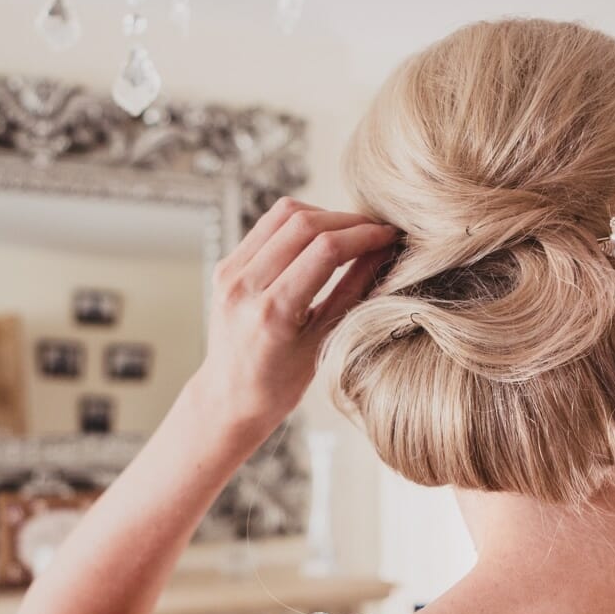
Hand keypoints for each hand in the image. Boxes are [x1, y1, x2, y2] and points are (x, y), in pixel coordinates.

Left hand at [192, 196, 397, 434]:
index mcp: (272, 312)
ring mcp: (229, 273)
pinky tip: (318, 239)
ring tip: (349, 232)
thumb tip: (384, 250)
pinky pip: (266, 227)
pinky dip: (297, 224)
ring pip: (283, 215)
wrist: (229, 399)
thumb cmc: (280, 384)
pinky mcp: (225, 267)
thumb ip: (353, 291)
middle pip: (303, 223)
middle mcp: (244, 287)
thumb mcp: (324, 341)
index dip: (363, 235)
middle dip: (347, 220)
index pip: (325, 250)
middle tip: (375, 230)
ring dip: (323, 215)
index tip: (389, 234)